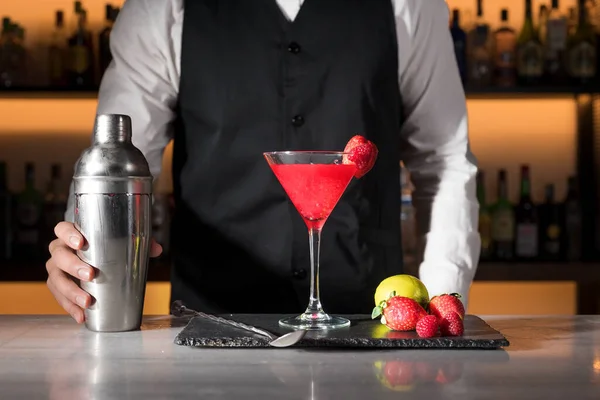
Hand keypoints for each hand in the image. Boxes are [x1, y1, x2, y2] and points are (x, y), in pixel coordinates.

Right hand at [46, 221, 162, 322]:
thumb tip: (157, 249)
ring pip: (56, 279)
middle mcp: (60, 251)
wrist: (96, 261)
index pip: (62, 229)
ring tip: (87, 301)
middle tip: (91, 275)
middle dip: (73, 266)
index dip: (68, 235)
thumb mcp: (123, 242)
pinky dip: (70, 307)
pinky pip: (59, 297)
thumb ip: (141, 242)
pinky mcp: (59, 287)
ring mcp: (57, 270)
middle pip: (58, 256)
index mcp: (71, 235)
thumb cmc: (107, 248)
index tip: (80, 243)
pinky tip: (81, 316)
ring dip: (70, 292)